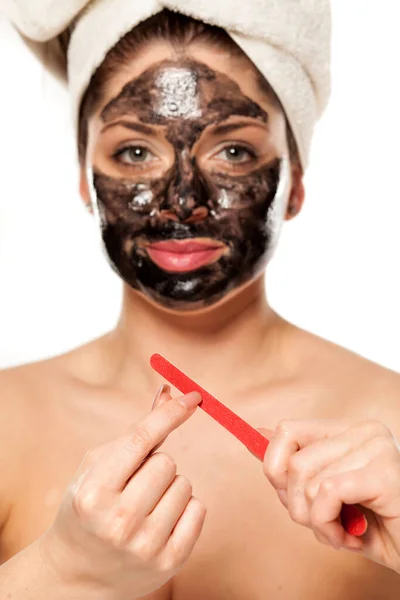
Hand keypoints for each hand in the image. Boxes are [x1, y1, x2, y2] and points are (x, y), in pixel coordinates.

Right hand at [39, 386, 205, 599]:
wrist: (76, 573)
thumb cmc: (87, 508)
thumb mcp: (97, 468)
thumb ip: (135, 431)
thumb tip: (167, 393)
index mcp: (94, 492)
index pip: (141, 440)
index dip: (170, 413)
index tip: (193, 396)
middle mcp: (118, 521)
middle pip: (168, 462)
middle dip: (156, 464)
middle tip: (137, 484)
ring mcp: (145, 545)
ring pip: (185, 484)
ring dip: (171, 486)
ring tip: (146, 505)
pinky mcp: (168, 563)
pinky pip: (198, 510)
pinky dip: (185, 507)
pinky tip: (161, 520)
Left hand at [262, 419, 399, 573]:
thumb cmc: (374, 527)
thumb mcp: (325, 495)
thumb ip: (294, 466)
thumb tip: (257, 435)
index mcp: (347, 429)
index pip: (287, 431)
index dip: (276, 469)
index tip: (293, 497)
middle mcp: (363, 430)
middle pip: (293, 463)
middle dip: (298, 505)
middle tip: (324, 523)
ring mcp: (376, 447)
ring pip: (309, 481)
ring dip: (317, 522)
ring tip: (342, 532)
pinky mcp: (384, 472)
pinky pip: (328, 493)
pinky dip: (329, 524)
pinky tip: (351, 537)